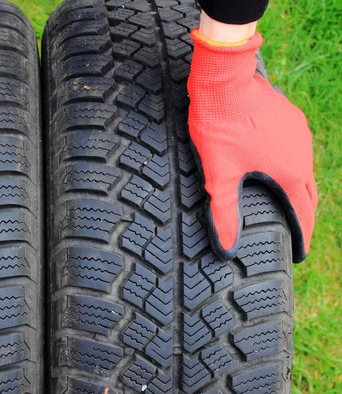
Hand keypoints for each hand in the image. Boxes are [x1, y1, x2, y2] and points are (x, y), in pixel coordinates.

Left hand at [187, 29, 316, 261]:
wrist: (225, 80)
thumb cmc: (221, 126)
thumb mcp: (219, 174)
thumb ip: (224, 212)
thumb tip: (227, 246)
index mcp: (290, 172)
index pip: (303, 212)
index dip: (303, 234)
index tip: (301, 251)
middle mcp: (302, 154)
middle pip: (306, 191)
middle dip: (302, 212)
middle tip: (295, 229)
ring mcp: (299, 133)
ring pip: (301, 167)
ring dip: (295, 185)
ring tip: (283, 200)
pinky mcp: (291, 117)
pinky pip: (295, 147)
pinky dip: (288, 163)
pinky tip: (273, 164)